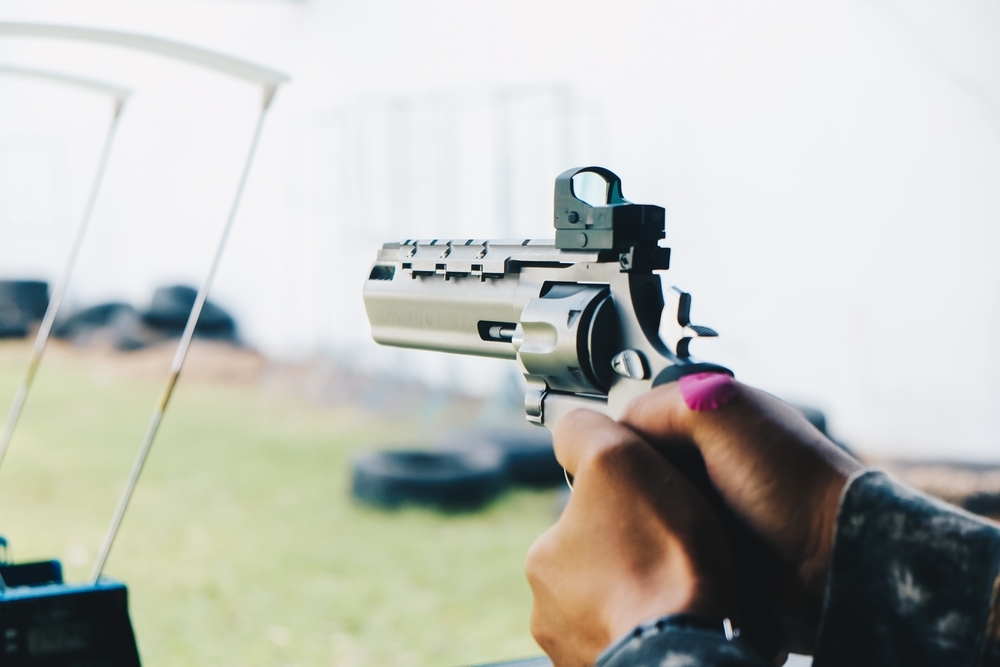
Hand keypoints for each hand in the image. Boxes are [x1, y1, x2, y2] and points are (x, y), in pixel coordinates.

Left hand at [525, 409, 736, 666]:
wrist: (692, 647)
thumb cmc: (658, 556)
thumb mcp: (615, 458)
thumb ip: (583, 431)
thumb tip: (571, 426)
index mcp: (544, 560)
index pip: (580, 517)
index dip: (623, 503)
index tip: (655, 508)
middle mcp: (550, 613)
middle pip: (598, 564)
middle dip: (631, 553)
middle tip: (673, 549)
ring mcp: (579, 650)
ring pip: (616, 605)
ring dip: (644, 593)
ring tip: (682, 585)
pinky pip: (637, 639)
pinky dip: (655, 626)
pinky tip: (682, 616)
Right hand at [619, 376, 863, 650]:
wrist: (835, 564)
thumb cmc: (788, 483)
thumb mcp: (718, 411)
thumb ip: (659, 405)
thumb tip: (615, 436)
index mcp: (714, 417)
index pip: (638, 423)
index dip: (620, 445)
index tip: (610, 470)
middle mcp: (713, 459)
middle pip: (643, 471)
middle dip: (634, 489)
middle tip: (629, 509)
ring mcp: (717, 507)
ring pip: (652, 512)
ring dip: (648, 524)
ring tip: (643, 537)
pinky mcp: (719, 550)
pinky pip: (672, 547)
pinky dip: (665, 551)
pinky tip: (660, 558)